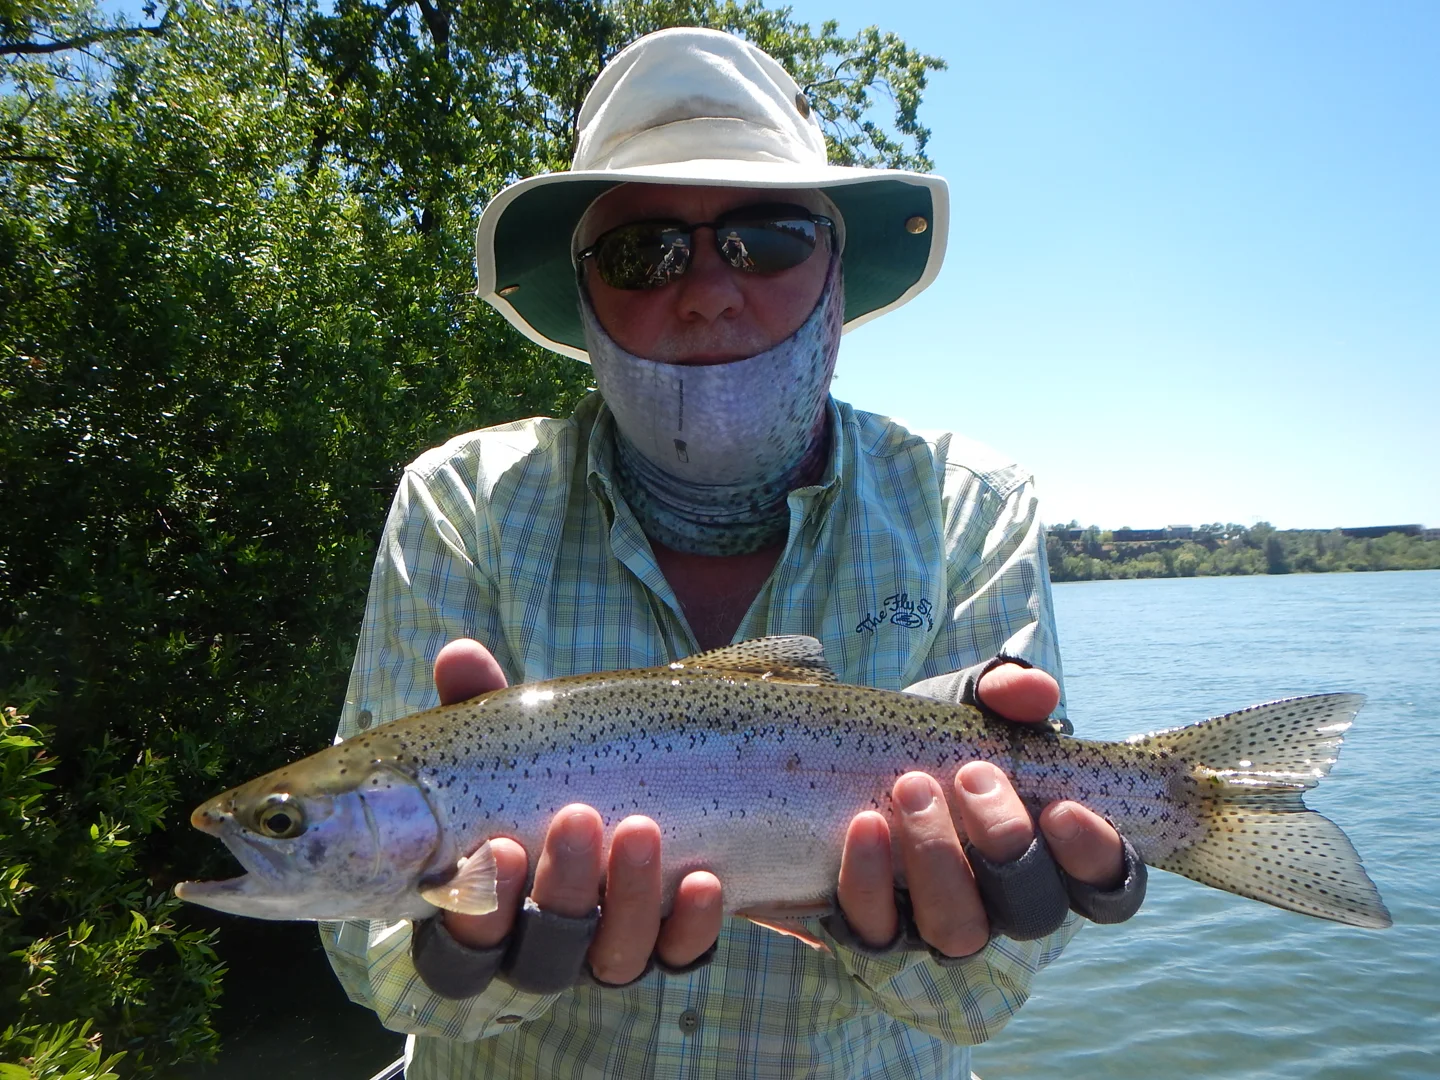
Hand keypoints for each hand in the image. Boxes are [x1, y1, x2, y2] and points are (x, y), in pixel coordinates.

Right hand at [432, 639, 722, 984]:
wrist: (646, 787)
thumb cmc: (548, 767)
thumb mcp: (514, 736)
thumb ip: (478, 704)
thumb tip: (457, 652)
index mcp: (484, 910)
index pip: (462, 950)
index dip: (479, 909)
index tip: (501, 845)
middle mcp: (541, 948)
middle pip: (541, 957)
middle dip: (560, 888)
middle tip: (578, 817)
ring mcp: (607, 951)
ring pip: (613, 959)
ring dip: (628, 897)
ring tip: (642, 827)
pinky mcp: (668, 946)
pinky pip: (681, 955)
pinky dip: (691, 925)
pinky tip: (705, 880)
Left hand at [836, 663, 1124, 956]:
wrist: (843, 758)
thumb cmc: (933, 738)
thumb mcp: (969, 707)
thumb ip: (1006, 694)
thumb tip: (1035, 691)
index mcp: (1047, 854)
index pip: (1104, 882)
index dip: (1092, 854)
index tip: (1061, 808)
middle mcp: (1002, 903)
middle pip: (1033, 911)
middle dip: (1007, 840)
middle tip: (972, 774)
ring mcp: (940, 923)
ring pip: (960, 930)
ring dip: (939, 858)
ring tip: (911, 787)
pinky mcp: (876, 929)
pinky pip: (878, 927)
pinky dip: (869, 878)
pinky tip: (865, 824)